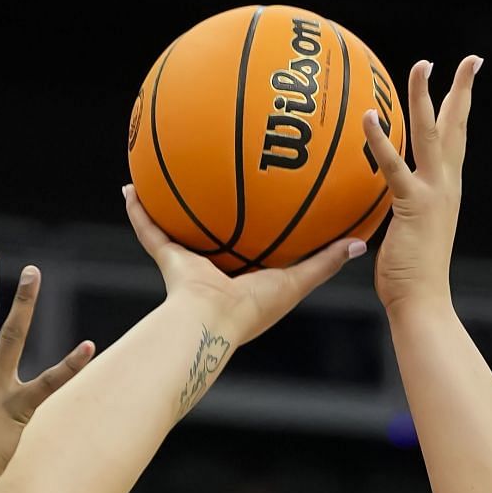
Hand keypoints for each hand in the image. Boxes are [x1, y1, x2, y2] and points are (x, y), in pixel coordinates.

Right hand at [123, 186, 365, 352]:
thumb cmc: (254, 309)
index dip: (259, 221)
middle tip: (217, 173)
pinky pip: (150, 231)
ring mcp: (189, 264)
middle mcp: (215, 269)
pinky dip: (139, 212)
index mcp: (245, 276)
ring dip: (171, 204)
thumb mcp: (296, 281)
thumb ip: (325, 261)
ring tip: (167, 170)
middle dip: (214, 207)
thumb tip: (360, 243)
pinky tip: (131, 186)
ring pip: (179, 227)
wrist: (212, 322)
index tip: (265, 196)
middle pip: (215, 230)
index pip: (255, 241)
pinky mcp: (169, 259)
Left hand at [366, 56, 478, 315]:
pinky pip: (394, 167)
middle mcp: (446, 185)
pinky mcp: (413, 205)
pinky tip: (368, 117)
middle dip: (463, 90)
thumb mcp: (408, 234)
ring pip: (431, 134)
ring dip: (425, 97)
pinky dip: (380, 141)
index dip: (461, 108)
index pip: (456, 140)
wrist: (423, 303)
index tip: (468, 78)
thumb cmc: (411, 277)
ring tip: (422, 64)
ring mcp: (432, 193)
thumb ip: (400, 211)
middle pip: (457, 127)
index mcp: (447, 190)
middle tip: (471, 59)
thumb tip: (381, 203)